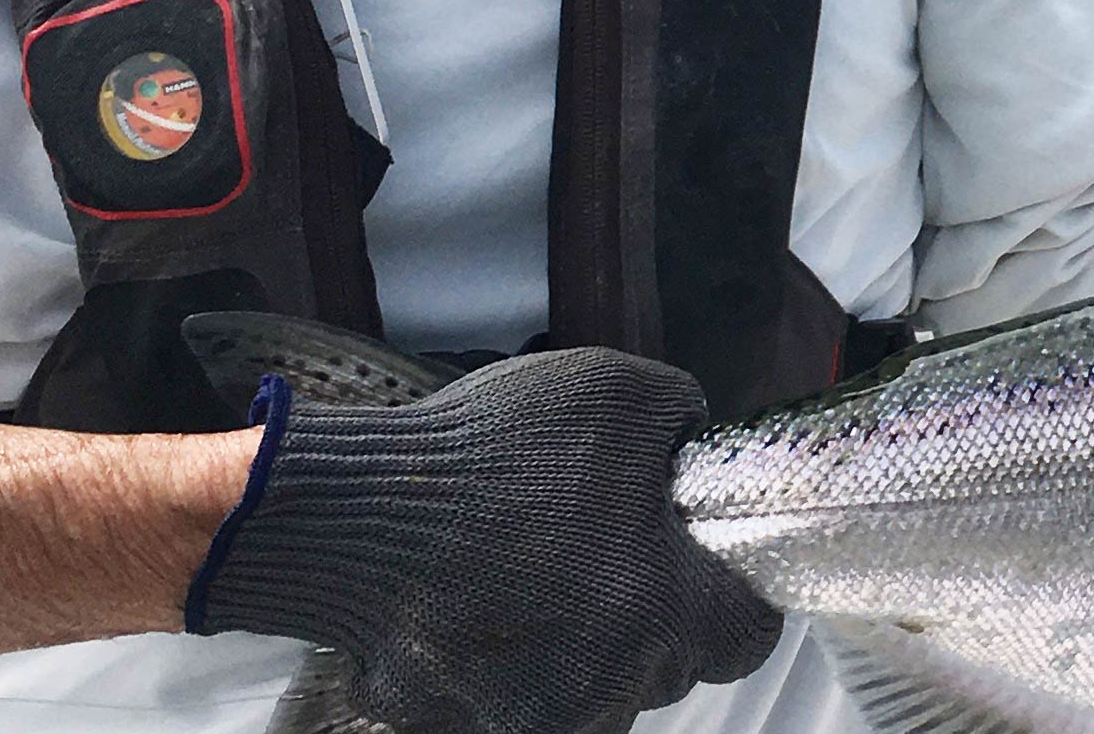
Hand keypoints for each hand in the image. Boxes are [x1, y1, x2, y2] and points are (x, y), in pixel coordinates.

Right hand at [190, 346, 782, 733]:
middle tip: (607, 547)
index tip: (707, 563)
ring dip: (578, 640)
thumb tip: (688, 445)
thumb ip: (680, 420)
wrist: (347, 514)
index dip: (735, 596)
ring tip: (532, 567)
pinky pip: (509, 696)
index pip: (746, 639)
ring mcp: (526, 718)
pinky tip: (477, 596)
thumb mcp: (618, 393)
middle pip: (667, 665)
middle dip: (651, 612)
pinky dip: (503, 656)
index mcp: (659, 612)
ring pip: (591, 688)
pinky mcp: (457, 724)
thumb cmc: (487, 455)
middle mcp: (603, 686)